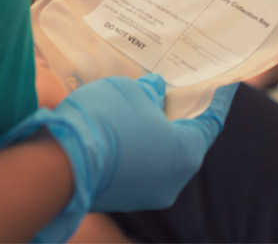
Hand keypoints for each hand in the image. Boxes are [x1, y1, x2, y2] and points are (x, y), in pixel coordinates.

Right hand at [0, 75, 236, 239]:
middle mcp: (173, 180)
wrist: (54, 166)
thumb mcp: (131, 92)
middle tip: (181, 85)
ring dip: (155, 129)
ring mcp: (146, 193)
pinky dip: (136, 145)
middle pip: (185, 139)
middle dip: (182, 112)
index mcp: (187, 154)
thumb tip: (154, 92)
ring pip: (159, 154)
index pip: (212, 119)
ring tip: (150, 99)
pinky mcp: (120, 197)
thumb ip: (150, 91)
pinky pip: (137, 166)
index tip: (223, 80)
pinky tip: (126, 123)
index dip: (216, 96)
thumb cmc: (104, 122)